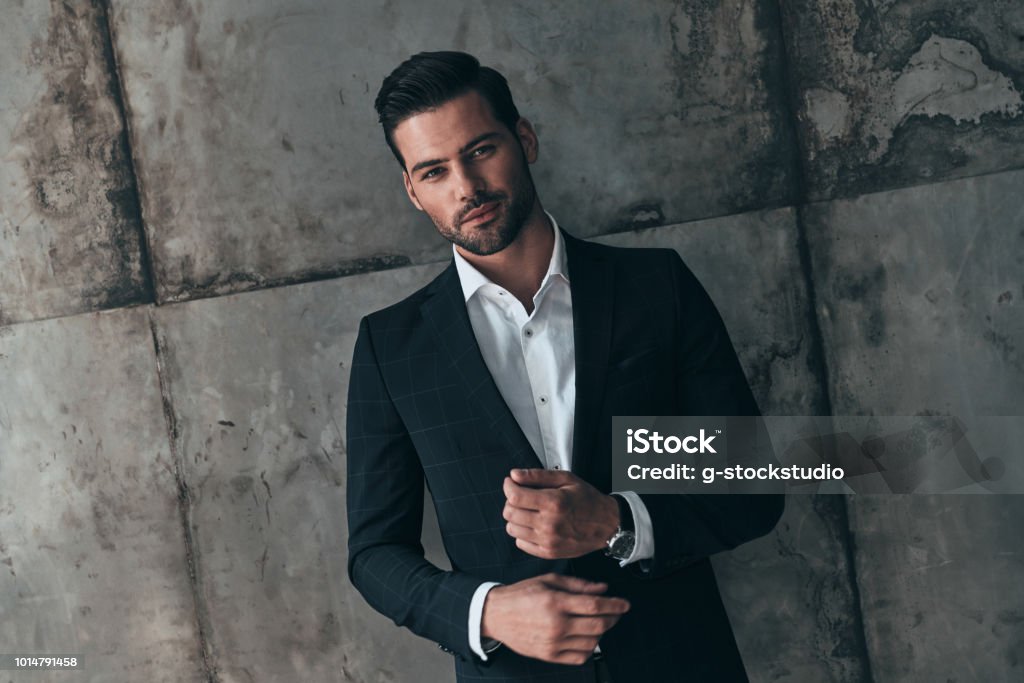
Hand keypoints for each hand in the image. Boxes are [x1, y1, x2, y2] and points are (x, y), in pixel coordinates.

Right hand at [481, 573, 629, 664]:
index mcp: (556, 602)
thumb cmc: (521, 595)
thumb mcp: (549, 580)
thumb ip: (578, 585)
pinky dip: (590, 648)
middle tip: (616, 612)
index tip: (625, 604)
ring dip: (602, 632)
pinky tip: (588, 637)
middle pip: (598, 625)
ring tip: (600, 622)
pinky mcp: (549, 655)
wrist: (496, 615)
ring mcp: (553, 643)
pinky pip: (579, 656)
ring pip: (592, 642)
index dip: (615, 605)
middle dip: (613, 618)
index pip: (595, 605)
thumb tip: (603, 589)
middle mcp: (556, 624)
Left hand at [502, 468, 618, 559]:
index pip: (515, 496)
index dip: (509, 486)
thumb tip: (514, 475)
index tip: (511, 482)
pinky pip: (520, 543)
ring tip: (528, 510)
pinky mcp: (548, 552)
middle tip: (520, 496)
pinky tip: (533, 524)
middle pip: (510, 513)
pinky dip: (522, 533)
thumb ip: (538, 475)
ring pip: (512, 529)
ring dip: (515, 517)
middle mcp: (549, 524)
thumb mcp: (566, 479)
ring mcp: (548, 541)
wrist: (607, 525)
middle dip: (511, 501)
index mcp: (554, 503)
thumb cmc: (587, 500)